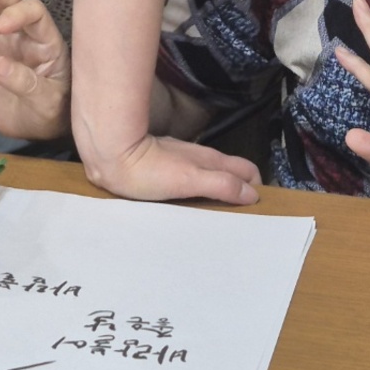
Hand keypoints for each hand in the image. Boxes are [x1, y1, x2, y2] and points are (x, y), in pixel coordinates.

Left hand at [83, 133, 260, 205]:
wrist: (111, 154)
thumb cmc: (148, 170)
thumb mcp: (190, 181)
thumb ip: (221, 185)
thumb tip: (252, 193)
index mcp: (211, 160)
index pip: (247, 170)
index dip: (256, 187)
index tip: (258, 209)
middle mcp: (200, 157)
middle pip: (232, 171)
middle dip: (242, 188)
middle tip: (242, 214)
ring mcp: (182, 159)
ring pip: (212, 172)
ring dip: (222, 189)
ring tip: (221, 212)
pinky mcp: (165, 163)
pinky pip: (192, 176)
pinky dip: (201, 188)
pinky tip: (192, 201)